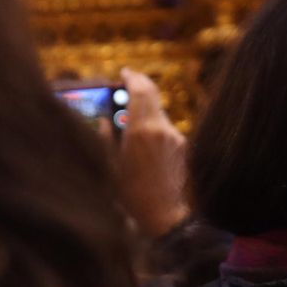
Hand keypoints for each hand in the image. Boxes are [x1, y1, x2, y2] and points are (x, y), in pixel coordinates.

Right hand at [116, 68, 189, 238]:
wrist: (165, 214)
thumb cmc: (133, 194)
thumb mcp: (111, 166)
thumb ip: (107, 138)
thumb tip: (104, 120)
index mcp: (141, 130)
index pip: (140, 90)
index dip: (132, 77)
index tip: (124, 72)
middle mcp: (161, 128)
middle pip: (153, 95)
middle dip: (140, 87)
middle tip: (127, 85)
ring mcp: (175, 136)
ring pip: (159, 113)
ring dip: (145, 111)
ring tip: (130, 124)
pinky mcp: (182, 145)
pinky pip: (166, 129)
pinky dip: (154, 128)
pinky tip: (145, 145)